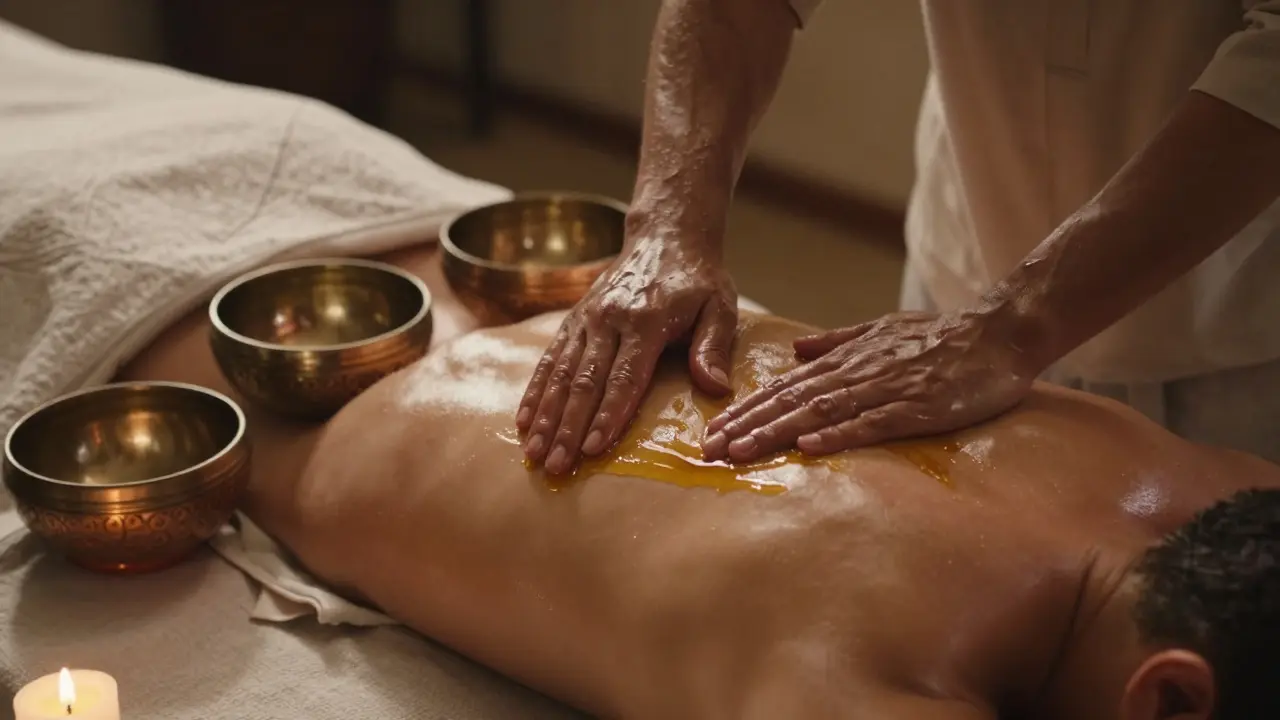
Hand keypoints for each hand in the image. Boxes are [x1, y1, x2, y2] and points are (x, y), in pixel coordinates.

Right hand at [517, 236, 737, 474]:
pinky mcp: (575, 318)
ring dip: (545, 415)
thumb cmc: (698, 279)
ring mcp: (588, 318)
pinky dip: (535, 390)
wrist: (666, 235)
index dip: (607, 415)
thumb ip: (713, 346)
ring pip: (562, 373)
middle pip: (585, 382)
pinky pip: (551, 358)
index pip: (624, 377)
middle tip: (554, 465)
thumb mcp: (720, 306)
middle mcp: (610, 320)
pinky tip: (523, 420)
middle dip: (567, 427)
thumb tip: (715, 388)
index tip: (592, 449)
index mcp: (646, 320)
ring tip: (533, 451)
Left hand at [701, 310, 1036, 461]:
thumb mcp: (881, 330)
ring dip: (777, 433)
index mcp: (846, 360)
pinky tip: (807, 447)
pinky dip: (837, 434)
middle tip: (708, 450)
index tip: (712, 432)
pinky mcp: (917, 407)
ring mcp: (886, 390)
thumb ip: (837, 341)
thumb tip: (795, 353)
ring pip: (820, 413)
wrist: (998, 333)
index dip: (746, 410)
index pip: (784, 388)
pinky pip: (871, 423)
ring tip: (741, 451)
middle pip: (790, 402)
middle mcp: (857, 373)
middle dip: (747, 425)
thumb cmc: (940, 336)